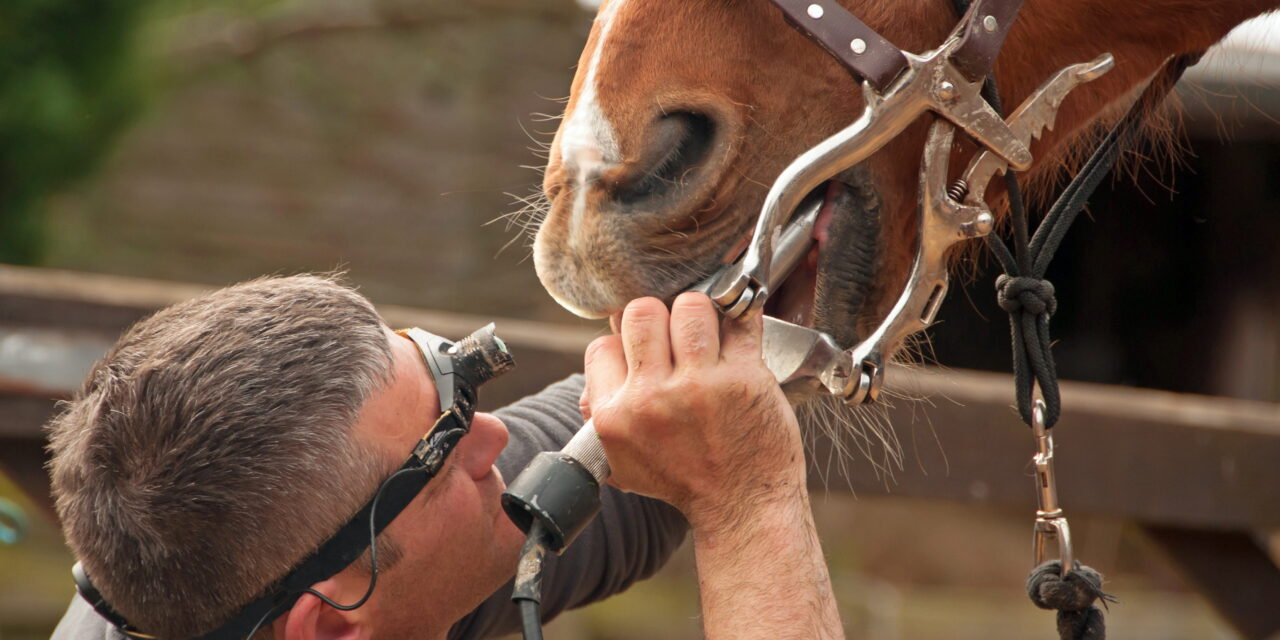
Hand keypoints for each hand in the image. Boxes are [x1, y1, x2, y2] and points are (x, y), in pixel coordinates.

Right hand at [581, 292, 804, 529]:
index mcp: (614, 417)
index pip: (603, 345)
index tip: (645, 353)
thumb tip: (601, 362)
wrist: (742, 507)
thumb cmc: (685, 481)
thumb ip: (599, 414)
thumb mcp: (622, 462)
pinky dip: (740, 318)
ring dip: (699, 313)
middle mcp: (652, 398)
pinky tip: (737, 328)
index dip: (624, 344)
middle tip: (674, 334)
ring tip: (706, 332)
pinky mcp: (743, 377)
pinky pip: (739, 322)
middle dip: (658, 316)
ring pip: (689, 306)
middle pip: (642, 313)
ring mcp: (699, 385)